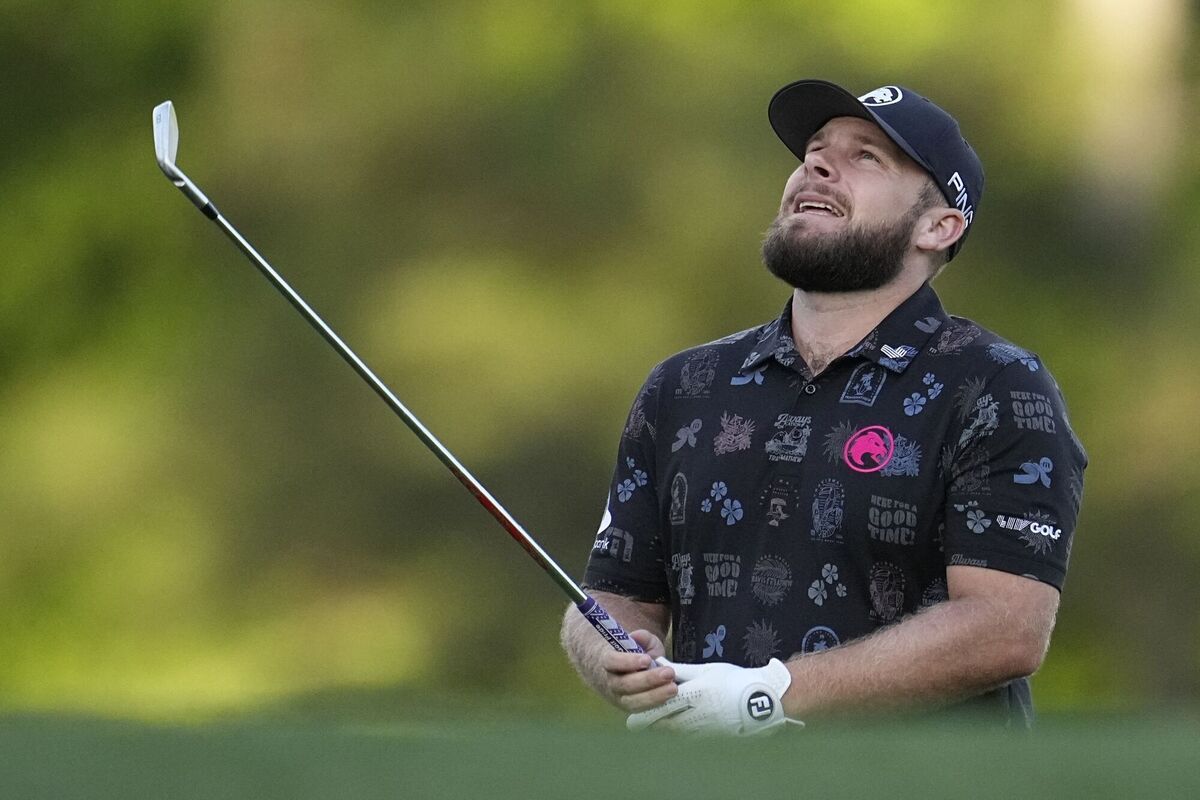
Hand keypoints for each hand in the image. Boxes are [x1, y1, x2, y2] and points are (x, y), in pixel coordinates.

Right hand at [599, 629, 677, 712]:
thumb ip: (641, 637)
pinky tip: (668, 696)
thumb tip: (638, 636)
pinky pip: (641, 708)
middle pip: (625, 684)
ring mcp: (618, 697)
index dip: (628, 662)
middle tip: (668, 673)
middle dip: (648, 680)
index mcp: (606, 660)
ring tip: (672, 687)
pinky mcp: (629, 707)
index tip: (647, 659)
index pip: (612, 662)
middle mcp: (610, 682)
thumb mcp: (636, 640)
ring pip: (633, 701)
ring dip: (655, 695)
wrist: (618, 671)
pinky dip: (655, 703)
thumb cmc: (629, 653)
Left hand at [626, 658, 799, 735]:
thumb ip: (681, 671)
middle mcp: (697, 714)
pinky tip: (675, 728)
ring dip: (663, 728)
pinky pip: (689, 736)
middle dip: (651, 724)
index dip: (646, 713)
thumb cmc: (733, 680)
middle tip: (637, 724)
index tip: (632, 718)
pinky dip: (678, 733)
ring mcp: (705, 728)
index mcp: (695, 694)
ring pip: (676, 732)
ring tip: (653, 725)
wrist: (762, 700)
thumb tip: (660, 666)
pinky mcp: (712, 736)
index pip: (663, 706)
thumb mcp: (706, 670)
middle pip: (666, 724)